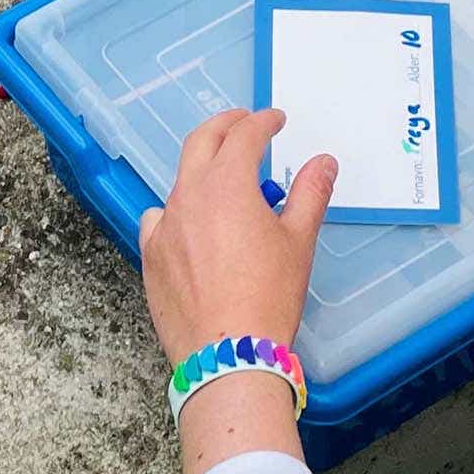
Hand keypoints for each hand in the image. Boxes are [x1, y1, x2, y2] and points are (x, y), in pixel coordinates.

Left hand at [138, 110, 335, 367]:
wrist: (228, 354)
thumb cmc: (268, 297)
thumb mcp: (299, 242)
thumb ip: (310, 194)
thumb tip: (323, 163)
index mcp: (226, 184)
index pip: (244, 136)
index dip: (262, 122)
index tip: (274, 120)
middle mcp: (188, 196)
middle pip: (201, 142)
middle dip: (225, 126)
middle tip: (244, 123)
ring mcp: (163, 226)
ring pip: (180, 182)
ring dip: (202, 171)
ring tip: (223, 181)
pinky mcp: (150, 256)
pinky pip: (159, 221)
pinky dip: (177, 212)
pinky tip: (189, 226)